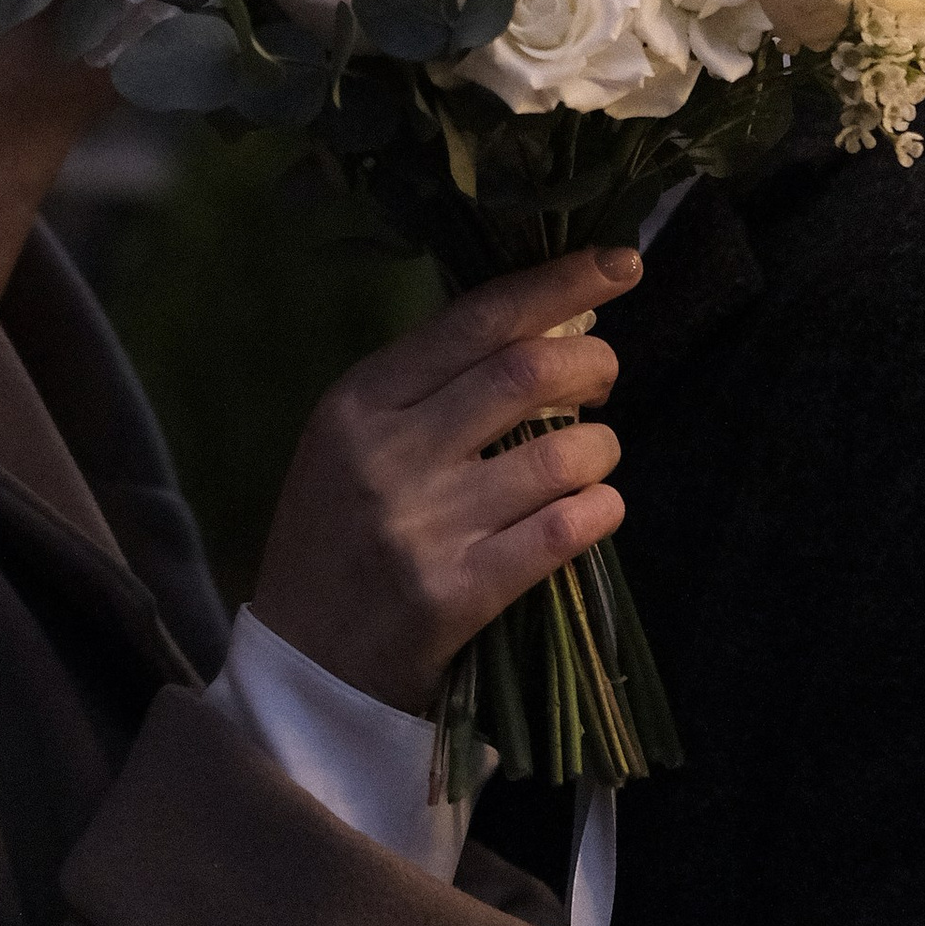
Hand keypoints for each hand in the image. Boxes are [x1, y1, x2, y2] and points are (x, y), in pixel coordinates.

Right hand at [252, 246, 638, 713]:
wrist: (305, 663)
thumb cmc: (337, 535)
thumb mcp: (350, 440)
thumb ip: (429, 385)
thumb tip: (545, 324)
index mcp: (359, 400)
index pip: (476, 318)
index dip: (558, 284)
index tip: (619, 262)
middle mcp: (389, 453)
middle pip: (526, 374)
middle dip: (593, 366)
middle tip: (606, 379)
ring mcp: (424, 525)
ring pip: (560, 454)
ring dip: (601, 448)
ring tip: (591, 458)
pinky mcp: (458, 592)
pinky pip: (563, 531)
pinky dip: (600, 509)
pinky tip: (596, 509)